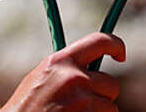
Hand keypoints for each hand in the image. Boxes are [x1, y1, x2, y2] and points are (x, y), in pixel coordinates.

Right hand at [0, 33, 125, 111]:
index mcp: (60, 61)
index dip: (116, 45)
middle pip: (111, 84)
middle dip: (103, 95)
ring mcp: (82, 101)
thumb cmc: (25, 108)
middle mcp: (73, 77)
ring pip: (111, 106)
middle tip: (85, 104)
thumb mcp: (41, 78)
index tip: (120, 55)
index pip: (100, 41)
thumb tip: (91, 68)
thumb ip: (65, 69)